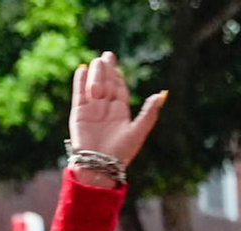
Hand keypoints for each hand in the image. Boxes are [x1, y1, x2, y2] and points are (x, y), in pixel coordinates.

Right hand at [70, 52, 165, 179]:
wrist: (100, 166)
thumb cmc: (121, 152)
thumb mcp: (138, 131)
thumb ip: (149, 113)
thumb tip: (162, 94)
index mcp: (120, 112)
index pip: (119, 88)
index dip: (117, 75)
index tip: (114, 61)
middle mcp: (106, 109)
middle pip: (106, 84)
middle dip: (106, 69)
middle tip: (107, 55)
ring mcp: (92, 110)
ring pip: (93, 86)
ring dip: (96, 74)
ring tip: (98, 62)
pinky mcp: (79, 113)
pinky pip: (78, 94)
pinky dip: (79, 82)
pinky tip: (81, 69)